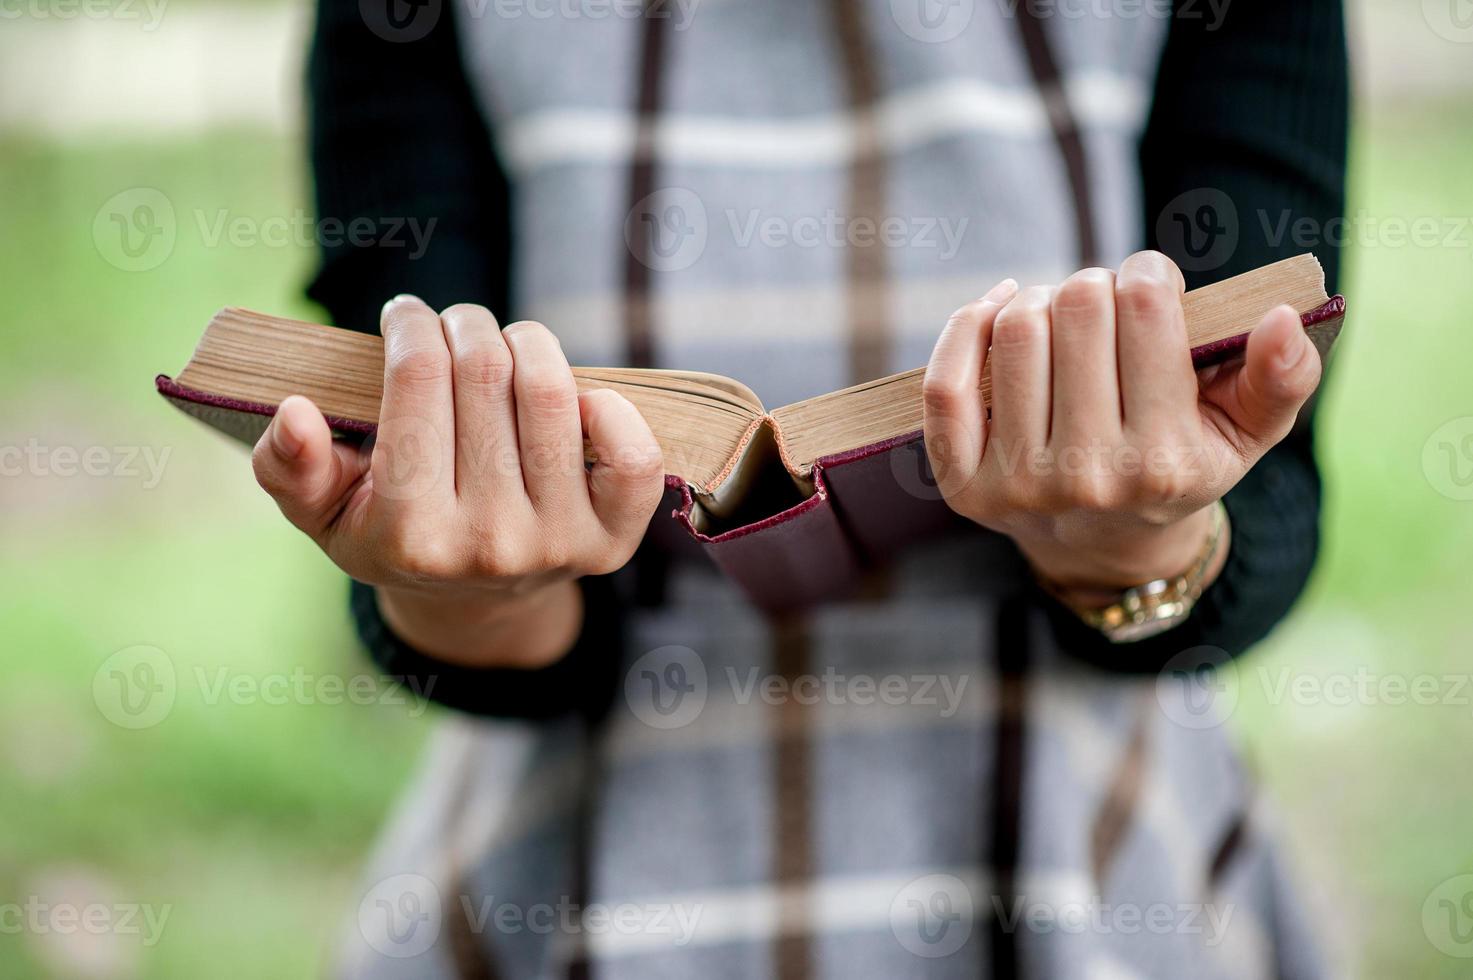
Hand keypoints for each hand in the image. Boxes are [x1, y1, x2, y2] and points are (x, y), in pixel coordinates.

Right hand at [251, 297, 664, 666]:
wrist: (473, 601)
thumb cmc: (392, 534)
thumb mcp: (324, 513)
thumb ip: (291, 468)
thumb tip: (295, 412)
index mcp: (409, 534)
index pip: (417, 381)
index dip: (410, 326)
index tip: (405, 315)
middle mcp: (488, 543)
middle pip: (484, 373)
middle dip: (464, 326)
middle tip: (452, 327)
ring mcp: (556, 543)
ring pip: (551, 394)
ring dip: (526, 343)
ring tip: (502, 348)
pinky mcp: (611, 541)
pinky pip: (633, 456)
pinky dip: (610, 406)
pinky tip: (575, 396)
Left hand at [922, 251, 1321, 590]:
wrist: (1103, 542)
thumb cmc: (1178, 462)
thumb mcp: (1245, 431)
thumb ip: (1282, 377)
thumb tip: (1282, 318)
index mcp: (1164, 461)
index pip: (1145, 305)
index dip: (1148, 274)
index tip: (1152, 287)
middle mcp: (1088, 477)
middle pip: (1076, 305)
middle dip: (1093, 286)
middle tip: (1102, 308)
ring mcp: (1018, 485)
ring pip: (1014, 329)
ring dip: (1036, 301)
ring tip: (1058, 317)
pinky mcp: (962, 485)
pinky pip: (944, 382)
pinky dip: (967, 326)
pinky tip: (997, 311)